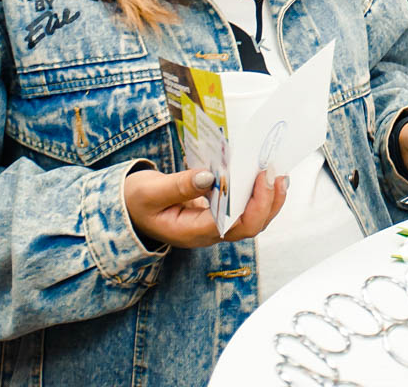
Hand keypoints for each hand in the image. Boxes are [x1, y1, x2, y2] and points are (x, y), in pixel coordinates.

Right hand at [124, 167, 287, 248]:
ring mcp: (214, 225)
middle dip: (268, 202)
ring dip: (269, 199)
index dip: (253, 205)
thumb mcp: (150, 191)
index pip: (233, 226)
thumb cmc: (136, 202)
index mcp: (193, 232)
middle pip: (250, 227)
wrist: (128, 209)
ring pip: (251, 220)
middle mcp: (208, 232)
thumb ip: (178, 185)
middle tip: (275, 174)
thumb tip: (208, 177)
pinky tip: (265, 178)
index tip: (261, 178)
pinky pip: (244, 209)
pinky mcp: (216, 214)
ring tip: (278, 175)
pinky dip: (258, 195)